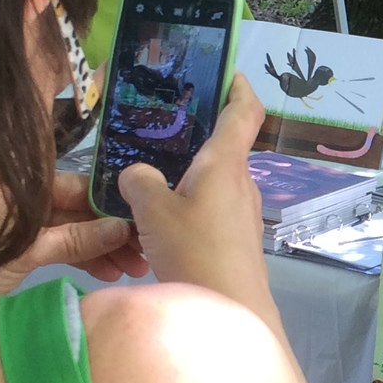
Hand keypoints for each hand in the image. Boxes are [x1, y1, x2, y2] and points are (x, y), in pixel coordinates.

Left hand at [0, 173, 152, 294]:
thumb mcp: (28, 248)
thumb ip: (74, 239)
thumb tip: (120, 229)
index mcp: (23, 188)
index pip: (78, 190)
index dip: (110, 206)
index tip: (141, 223)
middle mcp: (25, 202)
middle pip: (78, 212)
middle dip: (113, 231)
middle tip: (145, 253)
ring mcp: (22, 227)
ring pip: (72, 233)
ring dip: (103, 249)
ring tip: (135, 270)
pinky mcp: (19, 253)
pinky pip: (58, 249)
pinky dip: (82, 259)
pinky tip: (109, 274)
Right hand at [119, 76, 276, 326]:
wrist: (230, 312)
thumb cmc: (195, 252)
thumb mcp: (153, 212)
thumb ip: (139, 183)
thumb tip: (137, 173)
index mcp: (224, 163)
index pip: (245, 110)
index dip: (237, 85)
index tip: (222, 70)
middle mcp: (240, 182)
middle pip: (222, 145)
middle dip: (194, 133)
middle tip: (158, 124)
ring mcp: (241, 213)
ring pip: (211, 181)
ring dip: (184, 175)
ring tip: (146, 174)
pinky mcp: (234, 240)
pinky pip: (208, 209)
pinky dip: (186, 205)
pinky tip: (155, 219)